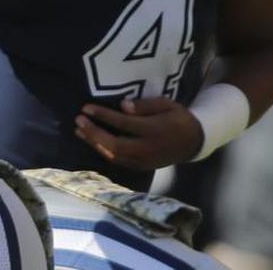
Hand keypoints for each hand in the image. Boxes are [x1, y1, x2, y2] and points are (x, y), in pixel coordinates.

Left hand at [74, 97, 203, 169]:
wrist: (194, 143)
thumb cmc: (177, 118)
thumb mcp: (167, 104)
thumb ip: (145, 106)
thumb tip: (122, 105)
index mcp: (155, 130)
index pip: (124, 124)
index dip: (104, 116)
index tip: (86, 107)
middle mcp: (148, 149)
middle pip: (115, 145)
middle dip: (94, 133)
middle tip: (78, 120)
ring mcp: (144, 161)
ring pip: (114, 155)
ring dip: (94, 143)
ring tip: (79, 130)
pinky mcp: (141, 167)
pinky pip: (118, 161)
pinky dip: (103, 152)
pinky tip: (92, 141)